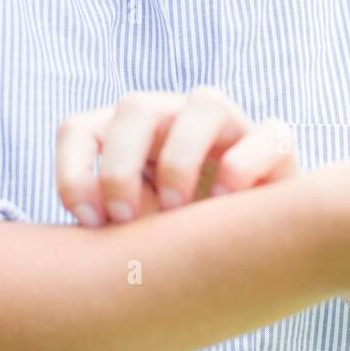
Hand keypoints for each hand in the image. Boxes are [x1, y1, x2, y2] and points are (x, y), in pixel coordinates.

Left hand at [56, 85, 296, 227]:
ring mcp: (229, 124)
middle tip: (125, 218)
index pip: (81, 129)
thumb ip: (111, 223)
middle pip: (136, 107)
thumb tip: (88, 235)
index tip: (89, 221)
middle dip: (120, 165)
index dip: (74, 170)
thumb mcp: (135, 232)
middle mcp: (175, 117)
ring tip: (175, 209)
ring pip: (206, 102)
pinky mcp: (275, 143)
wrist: (248, 247)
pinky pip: (268, 134)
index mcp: (128, 136)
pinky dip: (243, 166)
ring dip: (181, 158)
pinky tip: (226, 203)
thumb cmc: (175, 239)